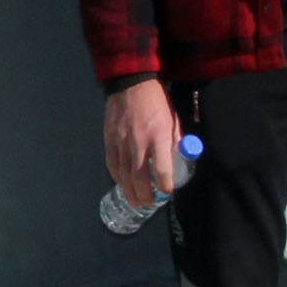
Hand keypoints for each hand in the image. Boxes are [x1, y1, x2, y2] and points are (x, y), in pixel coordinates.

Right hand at [102, 81, 182, 208]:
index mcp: (159, 137)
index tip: (167, 192)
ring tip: (136, 201)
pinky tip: (123, 183)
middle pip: (140, 179)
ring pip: (124, 176)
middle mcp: (139, 143)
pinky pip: (112, 165)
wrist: (130, 83)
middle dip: (145, 196)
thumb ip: (175, 141)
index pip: (163, 170)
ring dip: (130, 192)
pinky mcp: (109, 140)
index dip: (165, 186)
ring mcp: (121, 143)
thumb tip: (177, 160)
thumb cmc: (156, 101)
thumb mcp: (173, 119)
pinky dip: (118, 178)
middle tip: (150, 203)